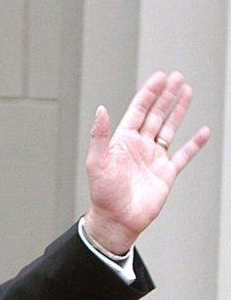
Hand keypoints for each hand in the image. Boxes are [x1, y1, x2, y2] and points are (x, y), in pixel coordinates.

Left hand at [83, 70, 210, 253]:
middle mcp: (140, 147)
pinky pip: (183, 155)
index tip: (159, 78)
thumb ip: (99, 135)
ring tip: (187, 91)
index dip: (149, 93)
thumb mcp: (97, 162)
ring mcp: (154, 159)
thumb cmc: (103, 196)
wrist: (116, 222)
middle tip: (176, 77)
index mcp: (123, 141)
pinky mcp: (166, 174)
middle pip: (156, 114)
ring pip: (169, 128)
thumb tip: (101, 109)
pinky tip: (202, 132)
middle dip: (166, 95)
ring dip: (178, 110)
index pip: (139, 110)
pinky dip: (194, 144)